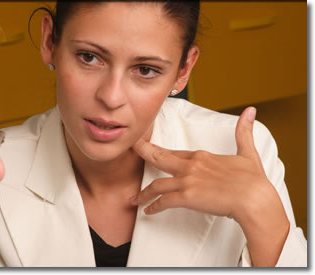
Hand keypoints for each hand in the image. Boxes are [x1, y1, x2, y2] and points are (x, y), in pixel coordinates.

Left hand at [131, 107, 267, 218]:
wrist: (255, 198)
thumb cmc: (252, 179)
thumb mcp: (247, 152)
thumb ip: (244, 132)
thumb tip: (250, 111)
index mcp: (201, 156)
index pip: (175, 152)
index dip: (160, 150)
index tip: (149, 147)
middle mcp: (190, 166)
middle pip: (158, 157)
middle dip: (142, 152)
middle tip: (129, 149)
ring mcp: (187, 181)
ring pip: (156, 185)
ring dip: (144, 193)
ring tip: (134, 199)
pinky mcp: (187, 196)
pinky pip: (164, 201)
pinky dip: (153, 206)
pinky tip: (148, 211)